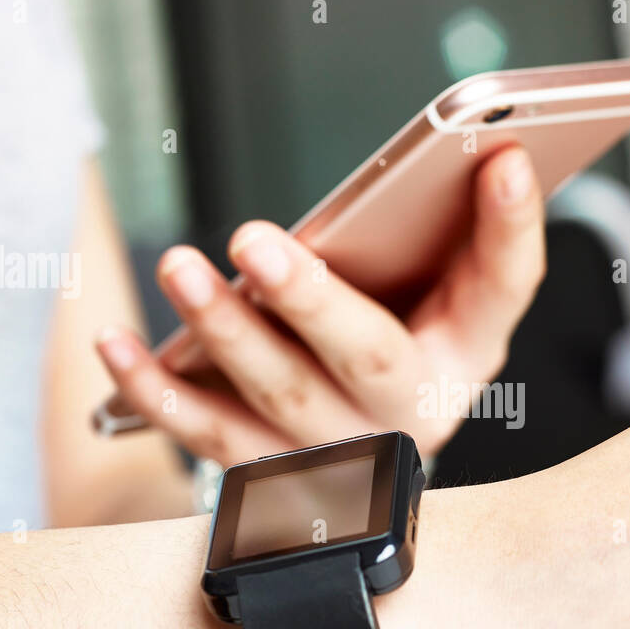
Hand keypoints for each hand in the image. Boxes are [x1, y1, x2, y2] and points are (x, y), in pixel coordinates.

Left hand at [95, 146, 543, 465]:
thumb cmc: (396, 350)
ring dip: (223, 332)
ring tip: (178, 267)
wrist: (358, 468)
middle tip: (253, 240)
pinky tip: (117, 343)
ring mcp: (337, 452)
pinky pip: (208, 434)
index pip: (503, 290)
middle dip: (310, 300)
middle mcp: (408, 415)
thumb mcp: (441, 303)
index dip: (512, 229)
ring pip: (278, 395)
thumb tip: (478, 154)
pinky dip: (157, 392)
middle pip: (368, 357)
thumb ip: (456, 238)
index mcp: (462, 357)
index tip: (507, 159)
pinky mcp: (270, 473)